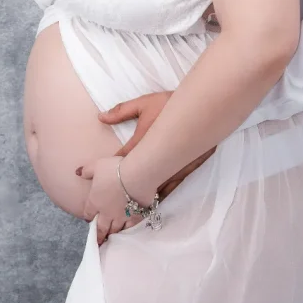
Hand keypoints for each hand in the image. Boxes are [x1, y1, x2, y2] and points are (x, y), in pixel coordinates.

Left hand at [78, 155, 132, 245]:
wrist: (136, 177)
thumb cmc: (114, 170)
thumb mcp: (96, 165)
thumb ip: (87, 171)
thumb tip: (78, 173)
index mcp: (95, 201)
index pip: (88, 212)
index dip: (89, 216)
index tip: (89, 219)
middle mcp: (106, 212)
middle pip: (101, 226)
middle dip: (99, 234)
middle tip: (98, 241)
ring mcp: (121, 216)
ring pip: (115, 229)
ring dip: (112, 234)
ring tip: (111, 239)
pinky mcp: (135, 217)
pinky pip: (130, 227)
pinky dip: (128, 231)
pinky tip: (128, 233)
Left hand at [99, 92, 216, 198]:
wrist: (202, 107)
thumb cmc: (171, 104)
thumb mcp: (144, 104)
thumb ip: (121, 112)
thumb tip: (100, 117)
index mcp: (142, 144)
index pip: (122, 160)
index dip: (111, 168)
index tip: (105, 173)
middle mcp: (156, 159)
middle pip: (136, 178)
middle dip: (126, 184)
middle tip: (118, 189)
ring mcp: (172, 167)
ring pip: (155, 186)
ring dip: (145, 190)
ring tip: (135, 198)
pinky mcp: (187, 169)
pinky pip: (172, 186)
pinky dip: (163, 191)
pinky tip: (158, 196)